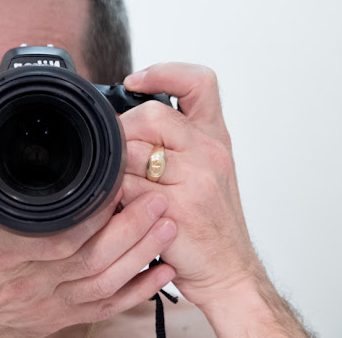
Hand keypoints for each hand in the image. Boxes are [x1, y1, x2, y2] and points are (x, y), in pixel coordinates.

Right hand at [0, 153, 176, 337]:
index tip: (118, 183)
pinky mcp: (64, 317)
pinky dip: (138, 291)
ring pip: (106, 282)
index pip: (56, 234)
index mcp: (1, 252)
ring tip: (167, 224)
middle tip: (159, 197)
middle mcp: (31, 281)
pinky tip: (162, 271)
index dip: (93, 213)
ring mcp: (51, 303)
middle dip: (131, 228)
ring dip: (141, 254)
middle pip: (92, 257)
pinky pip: (107, 307)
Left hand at [121, 63, 309, 335]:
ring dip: (115, 167)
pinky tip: (119, 204)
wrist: (228, 269)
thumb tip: (125, 120)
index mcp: (214, 137)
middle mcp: (209, 152)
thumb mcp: (206, 169)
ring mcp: (195, 180)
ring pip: (132, 150)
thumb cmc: (211, 220)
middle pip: (150, 115)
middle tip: (119, 154)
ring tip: (122, 184)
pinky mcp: (176, 208)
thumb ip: (175, 140)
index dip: (164, 72)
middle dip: (123, 131)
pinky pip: (125, 187)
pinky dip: (112, 194)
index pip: (199, 83)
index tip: (136, 80)